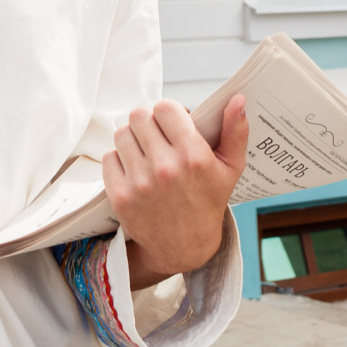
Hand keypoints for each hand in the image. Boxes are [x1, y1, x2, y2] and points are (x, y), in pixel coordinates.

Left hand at [104, 95, 246, 286]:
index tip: (173, 125)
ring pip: (122, 134)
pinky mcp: (120, 196)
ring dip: (132, 140)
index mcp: (193, 155)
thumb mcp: (231, 168)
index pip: (165, 107)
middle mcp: (165, 167)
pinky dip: (119, 161)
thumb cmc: (209, 202)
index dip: (168, 112)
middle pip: (139, 116)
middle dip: (148, 123)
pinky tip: (134, 171)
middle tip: (157, 137)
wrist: (184, 247)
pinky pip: (108, 158)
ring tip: (145, 154)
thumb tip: (238, 99)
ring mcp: (140, 183)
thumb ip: (236, 131)